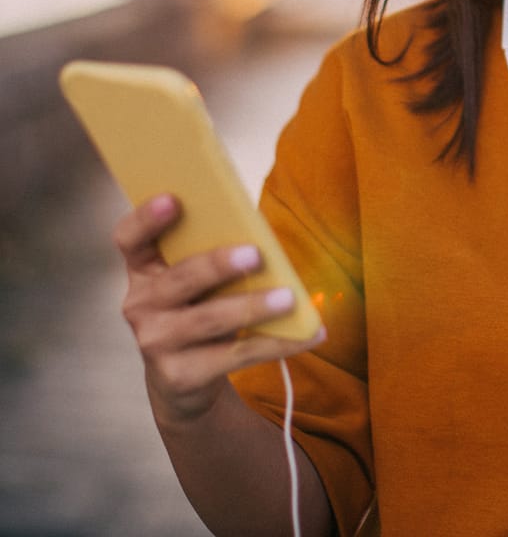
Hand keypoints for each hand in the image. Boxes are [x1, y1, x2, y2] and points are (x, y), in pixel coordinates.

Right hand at [114, 193, 325, 427]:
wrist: (184, 378)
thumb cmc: (199, 308)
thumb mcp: (198, 281)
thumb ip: (213, 254)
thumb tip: (263, 234)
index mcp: (145, 269)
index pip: (129, 239)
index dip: (146, 218)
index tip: (173, 199)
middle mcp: (141, 304)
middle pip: (179, 279)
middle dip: (217, 265)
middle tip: (256, 255)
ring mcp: (155, 342)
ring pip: (208, 320)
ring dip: (253, 307)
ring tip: (288, 298)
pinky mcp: (179, 375)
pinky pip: (235, 356)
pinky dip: (277, 343)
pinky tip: (308, 334)